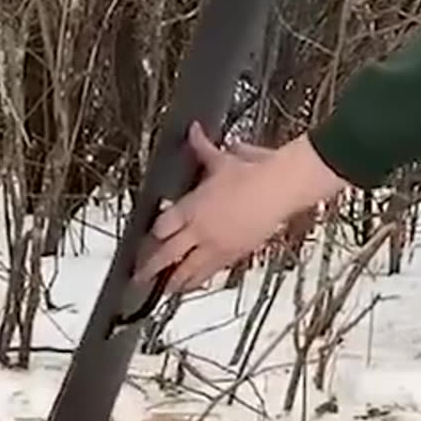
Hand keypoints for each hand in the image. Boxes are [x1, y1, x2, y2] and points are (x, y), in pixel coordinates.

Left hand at [132, 121, 347, 291]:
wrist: (282, 187)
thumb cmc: (253, 173)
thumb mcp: (223, 160)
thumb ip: (203, 148)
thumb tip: (193, 131)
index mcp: (191, 207)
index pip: (161, 228)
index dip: (150, 238)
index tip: (141, 245)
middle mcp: (200, 230)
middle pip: (167, 255)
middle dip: (151, 267)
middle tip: (138, 277)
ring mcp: (216, 245)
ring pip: (188, 270)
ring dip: (174, 280)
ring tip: (164, 289)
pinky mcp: (235, 254)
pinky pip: (211, 272)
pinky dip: (199, 279)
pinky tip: (193, 285)